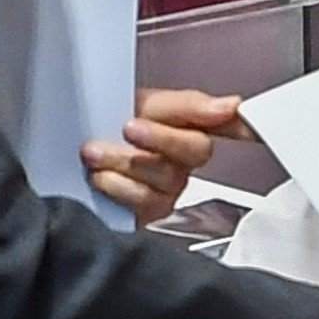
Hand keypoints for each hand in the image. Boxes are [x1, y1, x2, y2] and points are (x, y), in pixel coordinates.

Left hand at [81, 87, 252, 228]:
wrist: (70, 158)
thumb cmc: (105, 127)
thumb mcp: (142, 105)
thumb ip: (187, 105)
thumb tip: (229, 106)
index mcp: (188, 127)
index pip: (230, 124)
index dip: (245, 124)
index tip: (248, 118)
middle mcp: (184, 162)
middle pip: (195, 151)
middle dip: (159, 139)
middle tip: (129, 127)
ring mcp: (169, 190)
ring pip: (165, 179)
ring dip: (125, 163)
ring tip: (97, 152)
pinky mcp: (149, 213)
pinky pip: (144, 203)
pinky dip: (117, 187)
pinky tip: (102, 178)